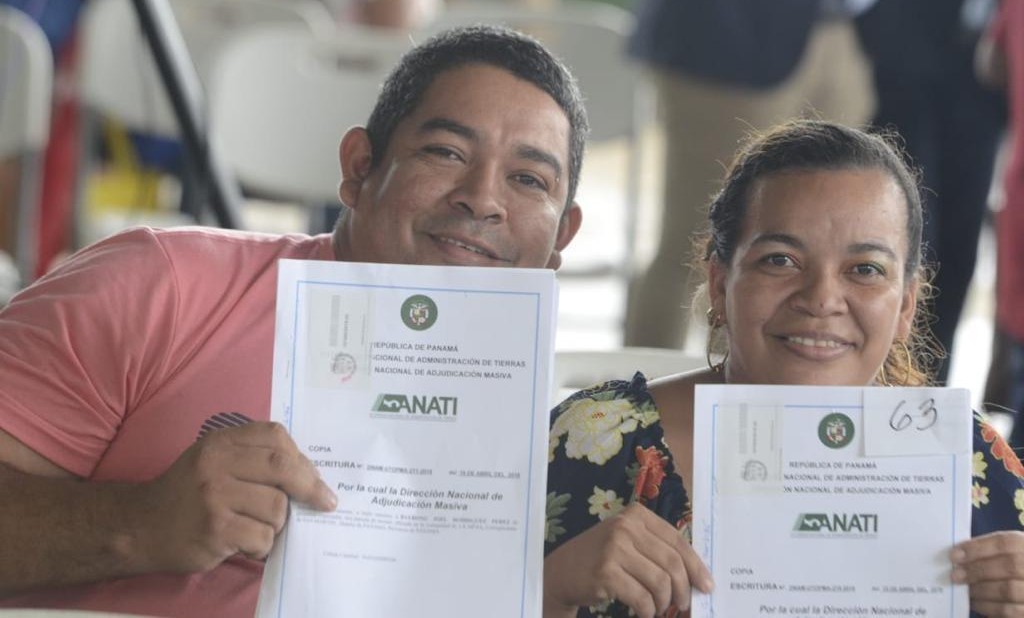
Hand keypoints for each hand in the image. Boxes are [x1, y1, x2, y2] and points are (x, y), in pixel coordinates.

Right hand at [134, 422, 335, 573]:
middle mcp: (217, 464)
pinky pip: (262, 537)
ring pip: (277, 507)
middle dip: (310, 488)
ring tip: (259, 529)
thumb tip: (307, 475)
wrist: (138, 527)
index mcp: (220, 442)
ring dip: (278, 524)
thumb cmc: (185, 495)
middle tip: (325, 503)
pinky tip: (248, 546)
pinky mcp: (215, 529)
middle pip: (283, 468)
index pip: (275, 437)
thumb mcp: (212, 461)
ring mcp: (215, 496)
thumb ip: (251, 458)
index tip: (315, 476)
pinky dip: (263, 546)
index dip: (301, 457)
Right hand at [543, 502, 712, 617]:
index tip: (706, 585)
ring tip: (658, 609)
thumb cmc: (602, 558)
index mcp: (636, 515)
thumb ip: (657, 549)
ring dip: (664, 602)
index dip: (696, 566)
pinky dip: (648, 611)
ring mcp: (614, 548)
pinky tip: (644, 613)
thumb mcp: (628, 541)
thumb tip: (696, 574)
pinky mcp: (606, 572)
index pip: (677, 541)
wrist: (562, 571)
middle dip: (683, 589)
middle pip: (672, 563)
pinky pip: (642, 598)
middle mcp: (625, 527)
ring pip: (660, 582)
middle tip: (684, 605)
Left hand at [952, 530, 1023, 615]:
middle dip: (977, 570)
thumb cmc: (1009, 569)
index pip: (1006, 542)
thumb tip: (959, 556)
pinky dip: (988, 606)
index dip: (978, 547)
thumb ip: (989, 554)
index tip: (954, 555)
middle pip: (1009, 566)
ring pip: (1008, 589)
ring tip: (964, 588)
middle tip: (955, 575)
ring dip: (980, 589)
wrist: (1020, 590)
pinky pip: (1009, 610)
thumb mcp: (1006, 555)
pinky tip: (974, 603)